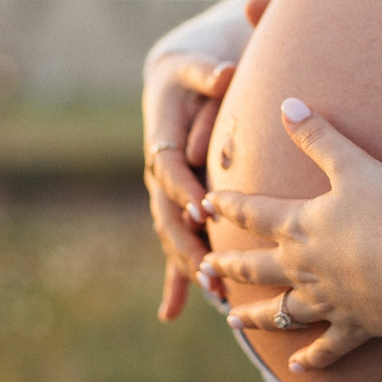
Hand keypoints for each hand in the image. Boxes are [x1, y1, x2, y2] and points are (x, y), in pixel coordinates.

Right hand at [143, 50, 234, 320]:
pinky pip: (172, 247)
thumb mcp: (195, 67)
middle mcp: (159, 175)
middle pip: (168, 216)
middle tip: (211, 269)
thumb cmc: (189, 74)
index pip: (170, 170)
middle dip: (188, 244)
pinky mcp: (175, 210)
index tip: (203, 209)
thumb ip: (205, 73)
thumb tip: (222, 72)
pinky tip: (170, 314)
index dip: (184, 190)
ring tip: (214, 293)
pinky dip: (172, 281)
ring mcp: (166, 197)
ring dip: (190, 267)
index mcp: (162, 142)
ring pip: (173, 238)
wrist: (172, 83)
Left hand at [200, 99, 381, 370]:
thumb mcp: (353, 164)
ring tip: (232, 320)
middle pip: (256, 267)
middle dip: (228, 267)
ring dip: (254, 316)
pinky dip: (311, 357)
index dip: (227, 206)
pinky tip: (296, 366)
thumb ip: (318, 136)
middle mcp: (305, 267)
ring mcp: (328, 301)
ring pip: (280, 311)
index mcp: (300, 225)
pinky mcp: (356, 326)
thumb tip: (286, 103)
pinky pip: (327, 347)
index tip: (204, 205)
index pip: (252, 213)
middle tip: (203, 269)